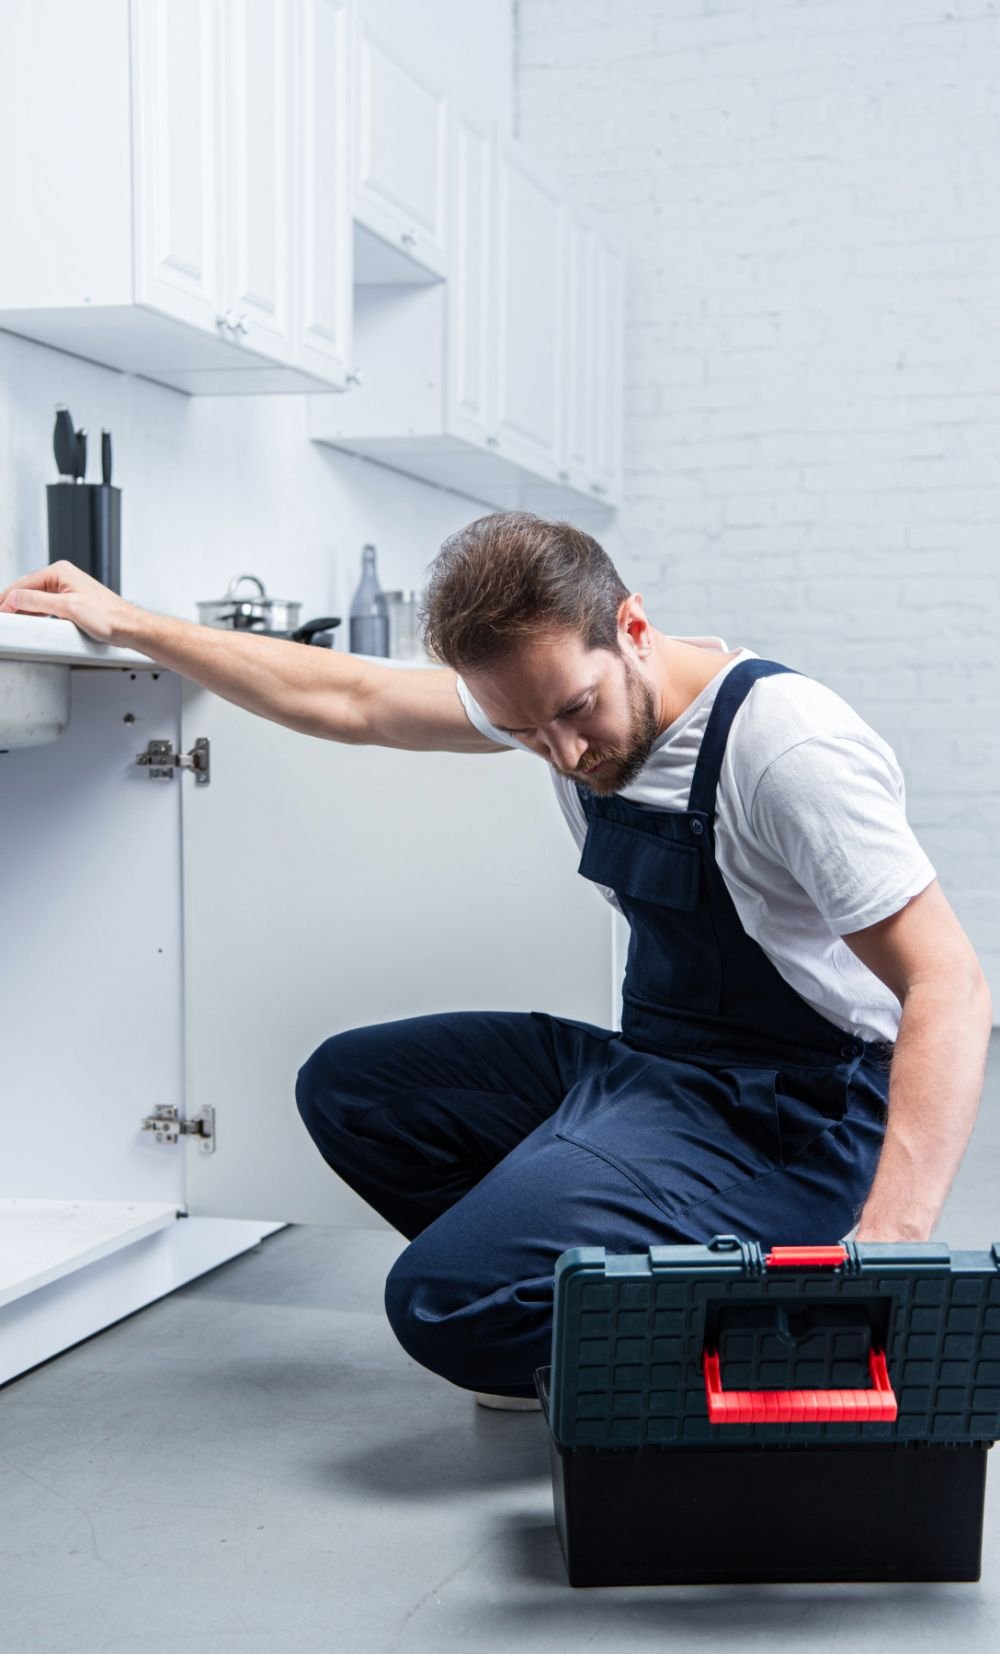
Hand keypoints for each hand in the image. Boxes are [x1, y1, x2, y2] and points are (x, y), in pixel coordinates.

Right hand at [0, 562, 139, 645]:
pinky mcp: (72, 602)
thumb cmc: (108, 617)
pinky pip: (46, 605)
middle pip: (28, 589)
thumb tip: (14, 598)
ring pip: (36, 598)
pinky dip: (35, 613)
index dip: (7, 598)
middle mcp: (63, 577)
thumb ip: (37, 602)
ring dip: (23, 608)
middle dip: (12, 602)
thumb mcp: (67, 608)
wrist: (129, 628)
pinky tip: (30, 621)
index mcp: (60, 571)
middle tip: (2, 616)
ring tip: (11, 619)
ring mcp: (68, 589)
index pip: (23, 583)